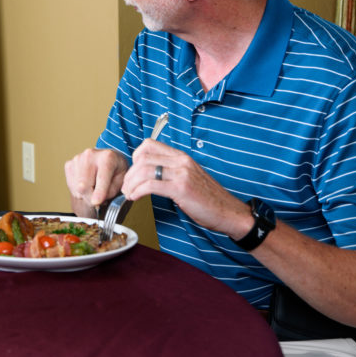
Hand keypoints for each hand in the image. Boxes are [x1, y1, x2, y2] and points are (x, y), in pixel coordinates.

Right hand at [64, 147, 128, 217]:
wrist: (108, 159)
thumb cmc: (116, 170)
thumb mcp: (121, 181)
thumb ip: (111, 191)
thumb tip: (96, 200)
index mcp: (107, 157)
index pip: (101, 177)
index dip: (99, 192)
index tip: (96, 202)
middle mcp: (90, 155)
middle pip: (84, 186)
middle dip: (91, 198)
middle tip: (99, 200)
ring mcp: (77, 159)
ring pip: (77, 188)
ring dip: (85, 195)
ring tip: (94, 189)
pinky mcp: (69, 164)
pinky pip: (71, 186)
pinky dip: (78, 191)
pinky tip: (87, 186)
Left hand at [123, 139, 250, 236]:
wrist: (229, 212)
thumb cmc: (208, 198)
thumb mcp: (189, 177)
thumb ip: (171, 170)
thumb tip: (148, 173)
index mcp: (181, 156)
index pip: (149, 144)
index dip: (135, 157)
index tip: (133, 172)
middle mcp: (181, 161)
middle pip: (142, 157)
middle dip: (129, 173)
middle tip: (126, 187)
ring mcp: (181, 174)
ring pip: (144, 170)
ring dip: (131, 184)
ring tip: (128, 194)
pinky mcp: (181, 189)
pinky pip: (151, 185)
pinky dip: (137, 191)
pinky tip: (135, 198)